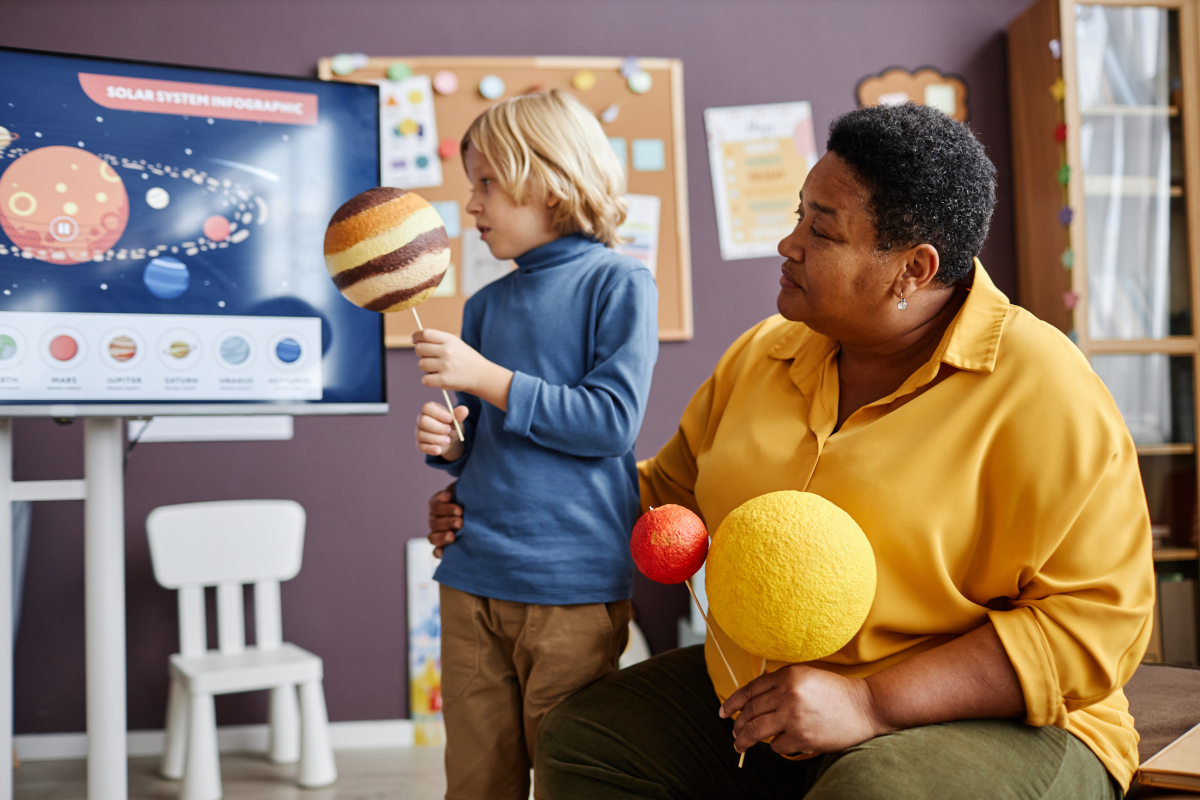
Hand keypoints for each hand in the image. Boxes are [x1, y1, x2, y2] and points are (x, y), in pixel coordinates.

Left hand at [413, 329, 512, 409]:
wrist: (482, 376)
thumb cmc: (466, 359)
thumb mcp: (456, 344)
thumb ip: (438, 341)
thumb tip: (416, 341)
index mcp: (450, 340)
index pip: (425, 334)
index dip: (416, 337)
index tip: (415, 340)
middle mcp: (447, 351)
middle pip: (419, 349)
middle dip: (421, 353)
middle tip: (429, 357)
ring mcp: (445, 366)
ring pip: (421, 365)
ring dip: (426, 368)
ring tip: (437, 369)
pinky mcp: (444, 380)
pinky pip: (425, 380)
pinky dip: (429, 380)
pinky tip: (438, 378)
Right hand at [415, 401, 469, 458]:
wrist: (451, 440)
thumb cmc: (452, 425)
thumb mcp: (456, 420)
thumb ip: (458, 415)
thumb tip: (464, 409)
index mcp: (429, 409)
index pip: (427, 408)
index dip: (438, 414)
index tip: (450, 419)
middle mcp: (421, 419)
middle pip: (423, 421)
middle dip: (438, 427)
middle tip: (449, 430)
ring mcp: (419, 432)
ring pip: (422, 435)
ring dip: (437, 439)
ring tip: (448, 440)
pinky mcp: (420, 444)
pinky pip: (422, 447)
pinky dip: (431, 449)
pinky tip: (438, 450)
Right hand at [427, 484, 462, 558]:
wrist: (477, 513)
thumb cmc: (469, 500)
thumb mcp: (463, 492)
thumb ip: (456, 490)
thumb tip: (448, 495)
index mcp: (437, 504)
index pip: (436, 506)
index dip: (446, 508)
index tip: (460, 510)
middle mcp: (434, 520)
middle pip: (435, 522)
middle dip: (448, 522)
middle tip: (461, 523)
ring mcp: (436, 534)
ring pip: (432, 537)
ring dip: (442, 537)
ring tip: (453, 537)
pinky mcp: (442, 547)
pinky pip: (435, 552)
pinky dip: (438, 552)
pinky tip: (444, 553)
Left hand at [720, 664, 887, 755]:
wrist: (865, 706)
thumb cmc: (834, 691)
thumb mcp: (804, 676)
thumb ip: (779, 684)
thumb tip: (750, 701)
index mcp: (787, 676)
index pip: (750, 690)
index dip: (732, 702)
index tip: (723, 711)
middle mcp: (788, 695)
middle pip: (749, 712)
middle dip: (737, 725)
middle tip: (733, 732)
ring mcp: (794, 717)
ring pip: (756, 731)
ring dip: (744, 740)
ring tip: (740, 744)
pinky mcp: (803, 737)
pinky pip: (777, 746)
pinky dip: (776, 746)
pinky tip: (780, 744)